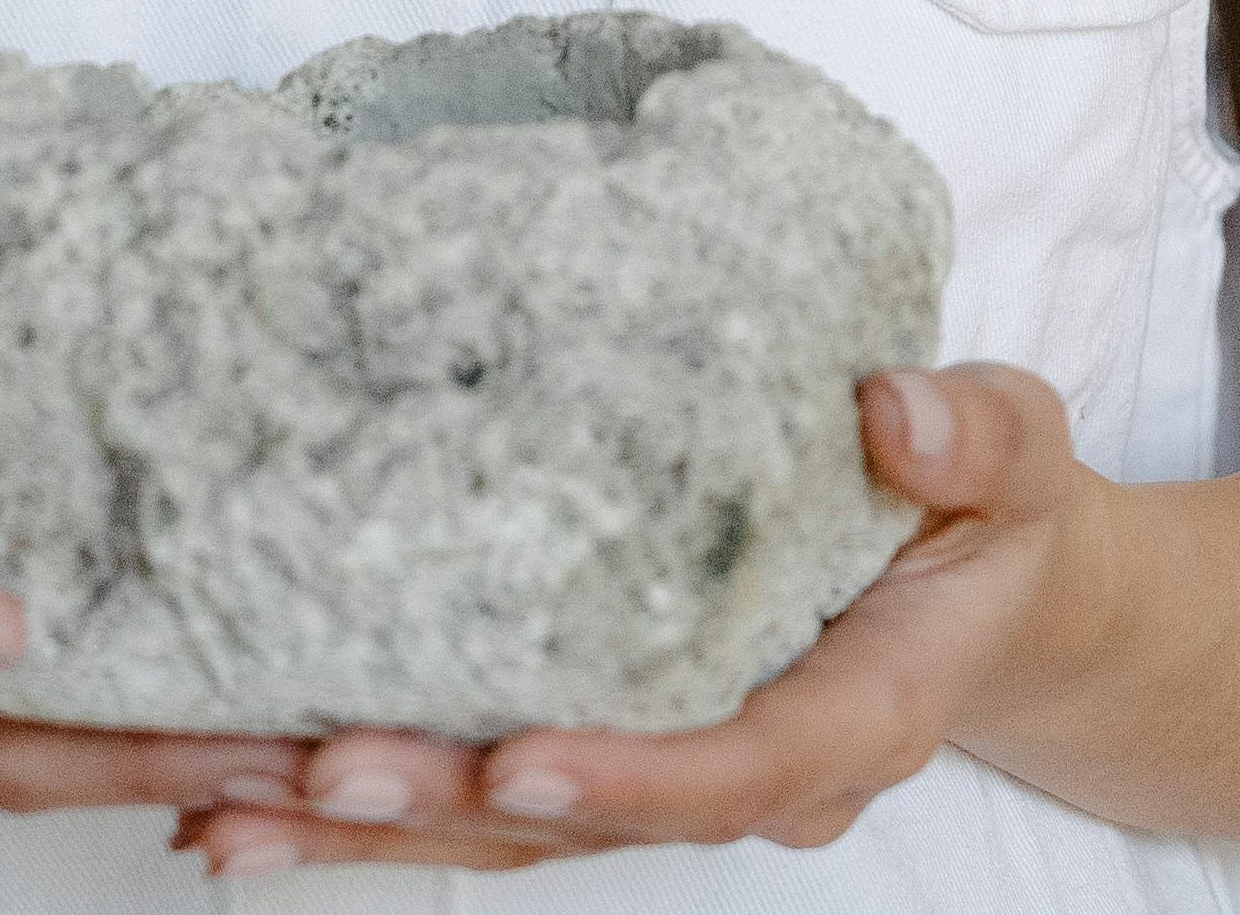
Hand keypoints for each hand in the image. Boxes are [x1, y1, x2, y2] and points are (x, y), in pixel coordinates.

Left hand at [171, 361, 1090, 879]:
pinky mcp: (592, 746)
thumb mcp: (1018, 458)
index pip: (737, 769)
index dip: (632, 778)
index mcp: (854, 716)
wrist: (979, 584)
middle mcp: (744, 774)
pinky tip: (228, 802)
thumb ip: (976, 440)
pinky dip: (349, 806)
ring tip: (222, 808)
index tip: (524, 759)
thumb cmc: (986, 513)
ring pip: (499, 831)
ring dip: (359, 824)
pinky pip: (469, 798)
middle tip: (315, 772)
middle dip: (440, 808)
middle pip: (579, 821)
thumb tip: (894, 408)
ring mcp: (658, 772)